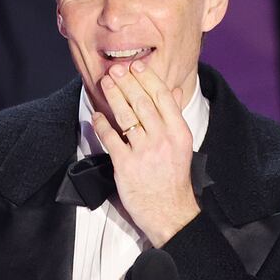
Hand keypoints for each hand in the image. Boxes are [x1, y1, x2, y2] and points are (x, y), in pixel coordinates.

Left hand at [93, 59, 199, 245]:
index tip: (135, 66)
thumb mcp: (182, 146)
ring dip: (114, 97)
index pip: (162, 97)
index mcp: (178, 132)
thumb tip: (174, 92)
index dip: (147, 79)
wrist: (170, 212)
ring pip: (126, 117)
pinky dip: (102, 124)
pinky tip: (96, 115)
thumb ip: (175, 118)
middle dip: (126, 83)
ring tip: (105, 83)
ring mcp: (144, 152)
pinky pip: (111, 138)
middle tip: (115, 70)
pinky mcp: (126, 165)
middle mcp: (163, 139)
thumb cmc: (173, 179)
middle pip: (142, 103)